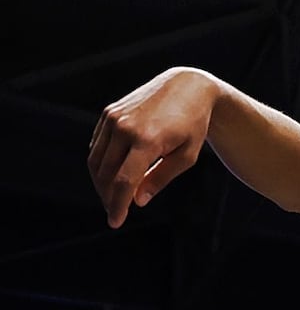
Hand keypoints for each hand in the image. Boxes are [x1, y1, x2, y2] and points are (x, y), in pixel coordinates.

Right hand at [88, 67, 220, 227]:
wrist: (187, 87)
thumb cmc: (192, 125)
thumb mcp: (187, 156)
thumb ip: (161, 178)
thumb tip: (138, 201)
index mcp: (147, 140)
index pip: (125, 181)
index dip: (118, 204)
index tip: (115, 222)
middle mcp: (125, 128)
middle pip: (106, 173)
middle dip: (108, 197)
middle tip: (115, 212)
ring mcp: (113, 118)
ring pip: (96, 160)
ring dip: (101, 183)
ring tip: (113, 197)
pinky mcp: (108, 113)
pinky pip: (98, 145)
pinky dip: (100, 164)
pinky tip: (111, 175)